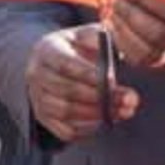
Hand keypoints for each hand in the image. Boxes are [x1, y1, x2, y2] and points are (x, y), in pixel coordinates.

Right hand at [26, 23, 137, 140]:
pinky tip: (106, 121)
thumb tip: (121, 51)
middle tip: (128, 99)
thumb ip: (104, 38)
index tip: (113, 80)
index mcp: (47, 49)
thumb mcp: (90, 34)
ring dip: (96, 114)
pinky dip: (87, 129)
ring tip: (122, 111)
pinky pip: (64, 130)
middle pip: (66, 90)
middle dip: (100, 97)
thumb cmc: (80, 46)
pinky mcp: (43, 117)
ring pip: (66, 112)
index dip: (89, 74)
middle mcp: (36, 74)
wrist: (59, 60)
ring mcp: (37, 97)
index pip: (66, 64)